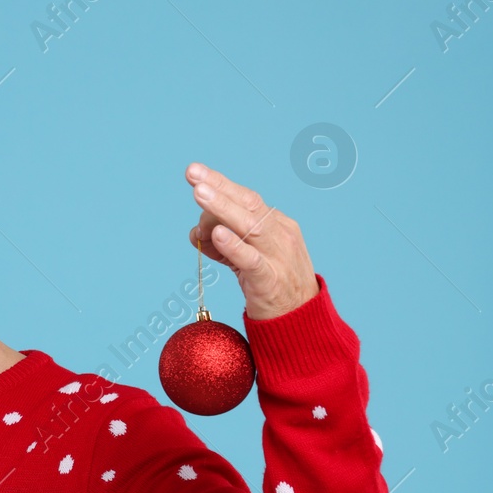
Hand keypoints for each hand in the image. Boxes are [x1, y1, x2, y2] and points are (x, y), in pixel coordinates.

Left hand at [185, 162, 318, 319]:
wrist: (300, 320)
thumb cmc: (271, 285)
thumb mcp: (247, 259)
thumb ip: (223, 245)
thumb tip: (195, 233)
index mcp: (276, 225)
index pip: (247, 198)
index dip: (221, 183)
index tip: (195, 172)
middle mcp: (280, 235)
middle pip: (248, 205)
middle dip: (218, 187)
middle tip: (192, 173)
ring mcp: (278, 256)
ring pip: (249, 226)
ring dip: (222, 208)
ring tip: (199, 193)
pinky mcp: (270, 280)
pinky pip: (251, 260)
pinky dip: (234, 246)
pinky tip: (217, 234)